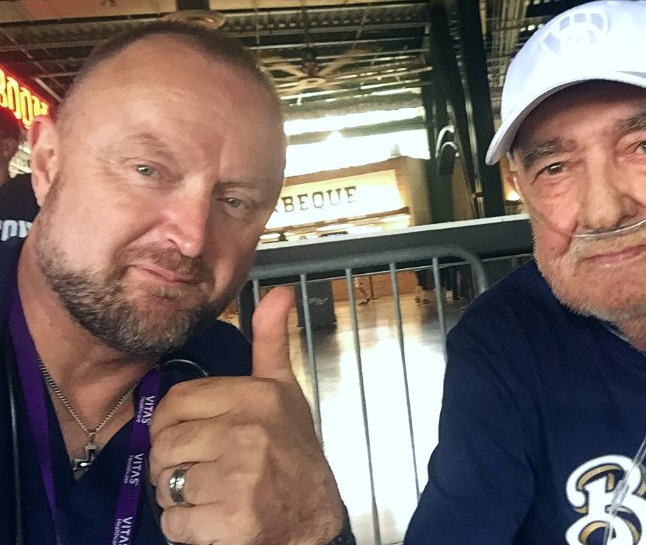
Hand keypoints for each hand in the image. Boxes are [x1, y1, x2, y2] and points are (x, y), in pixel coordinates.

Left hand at [149, 286, 343, 544]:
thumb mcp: (285, 392)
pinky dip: (188, 530)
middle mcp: (250, 431)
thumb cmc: (294, 457)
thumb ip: (272, 342)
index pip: (174, 403)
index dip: (172, 426)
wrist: (314, 520)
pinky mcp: (233, 517)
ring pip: (166, 484)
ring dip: (180, 498)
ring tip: (214, 494)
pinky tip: (216, 520)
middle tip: (207, 473)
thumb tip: (279, 292)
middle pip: (164, 445)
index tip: (192, 440)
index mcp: (257, 396)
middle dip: (174, 466)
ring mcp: (242, 475)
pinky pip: (175, 522)